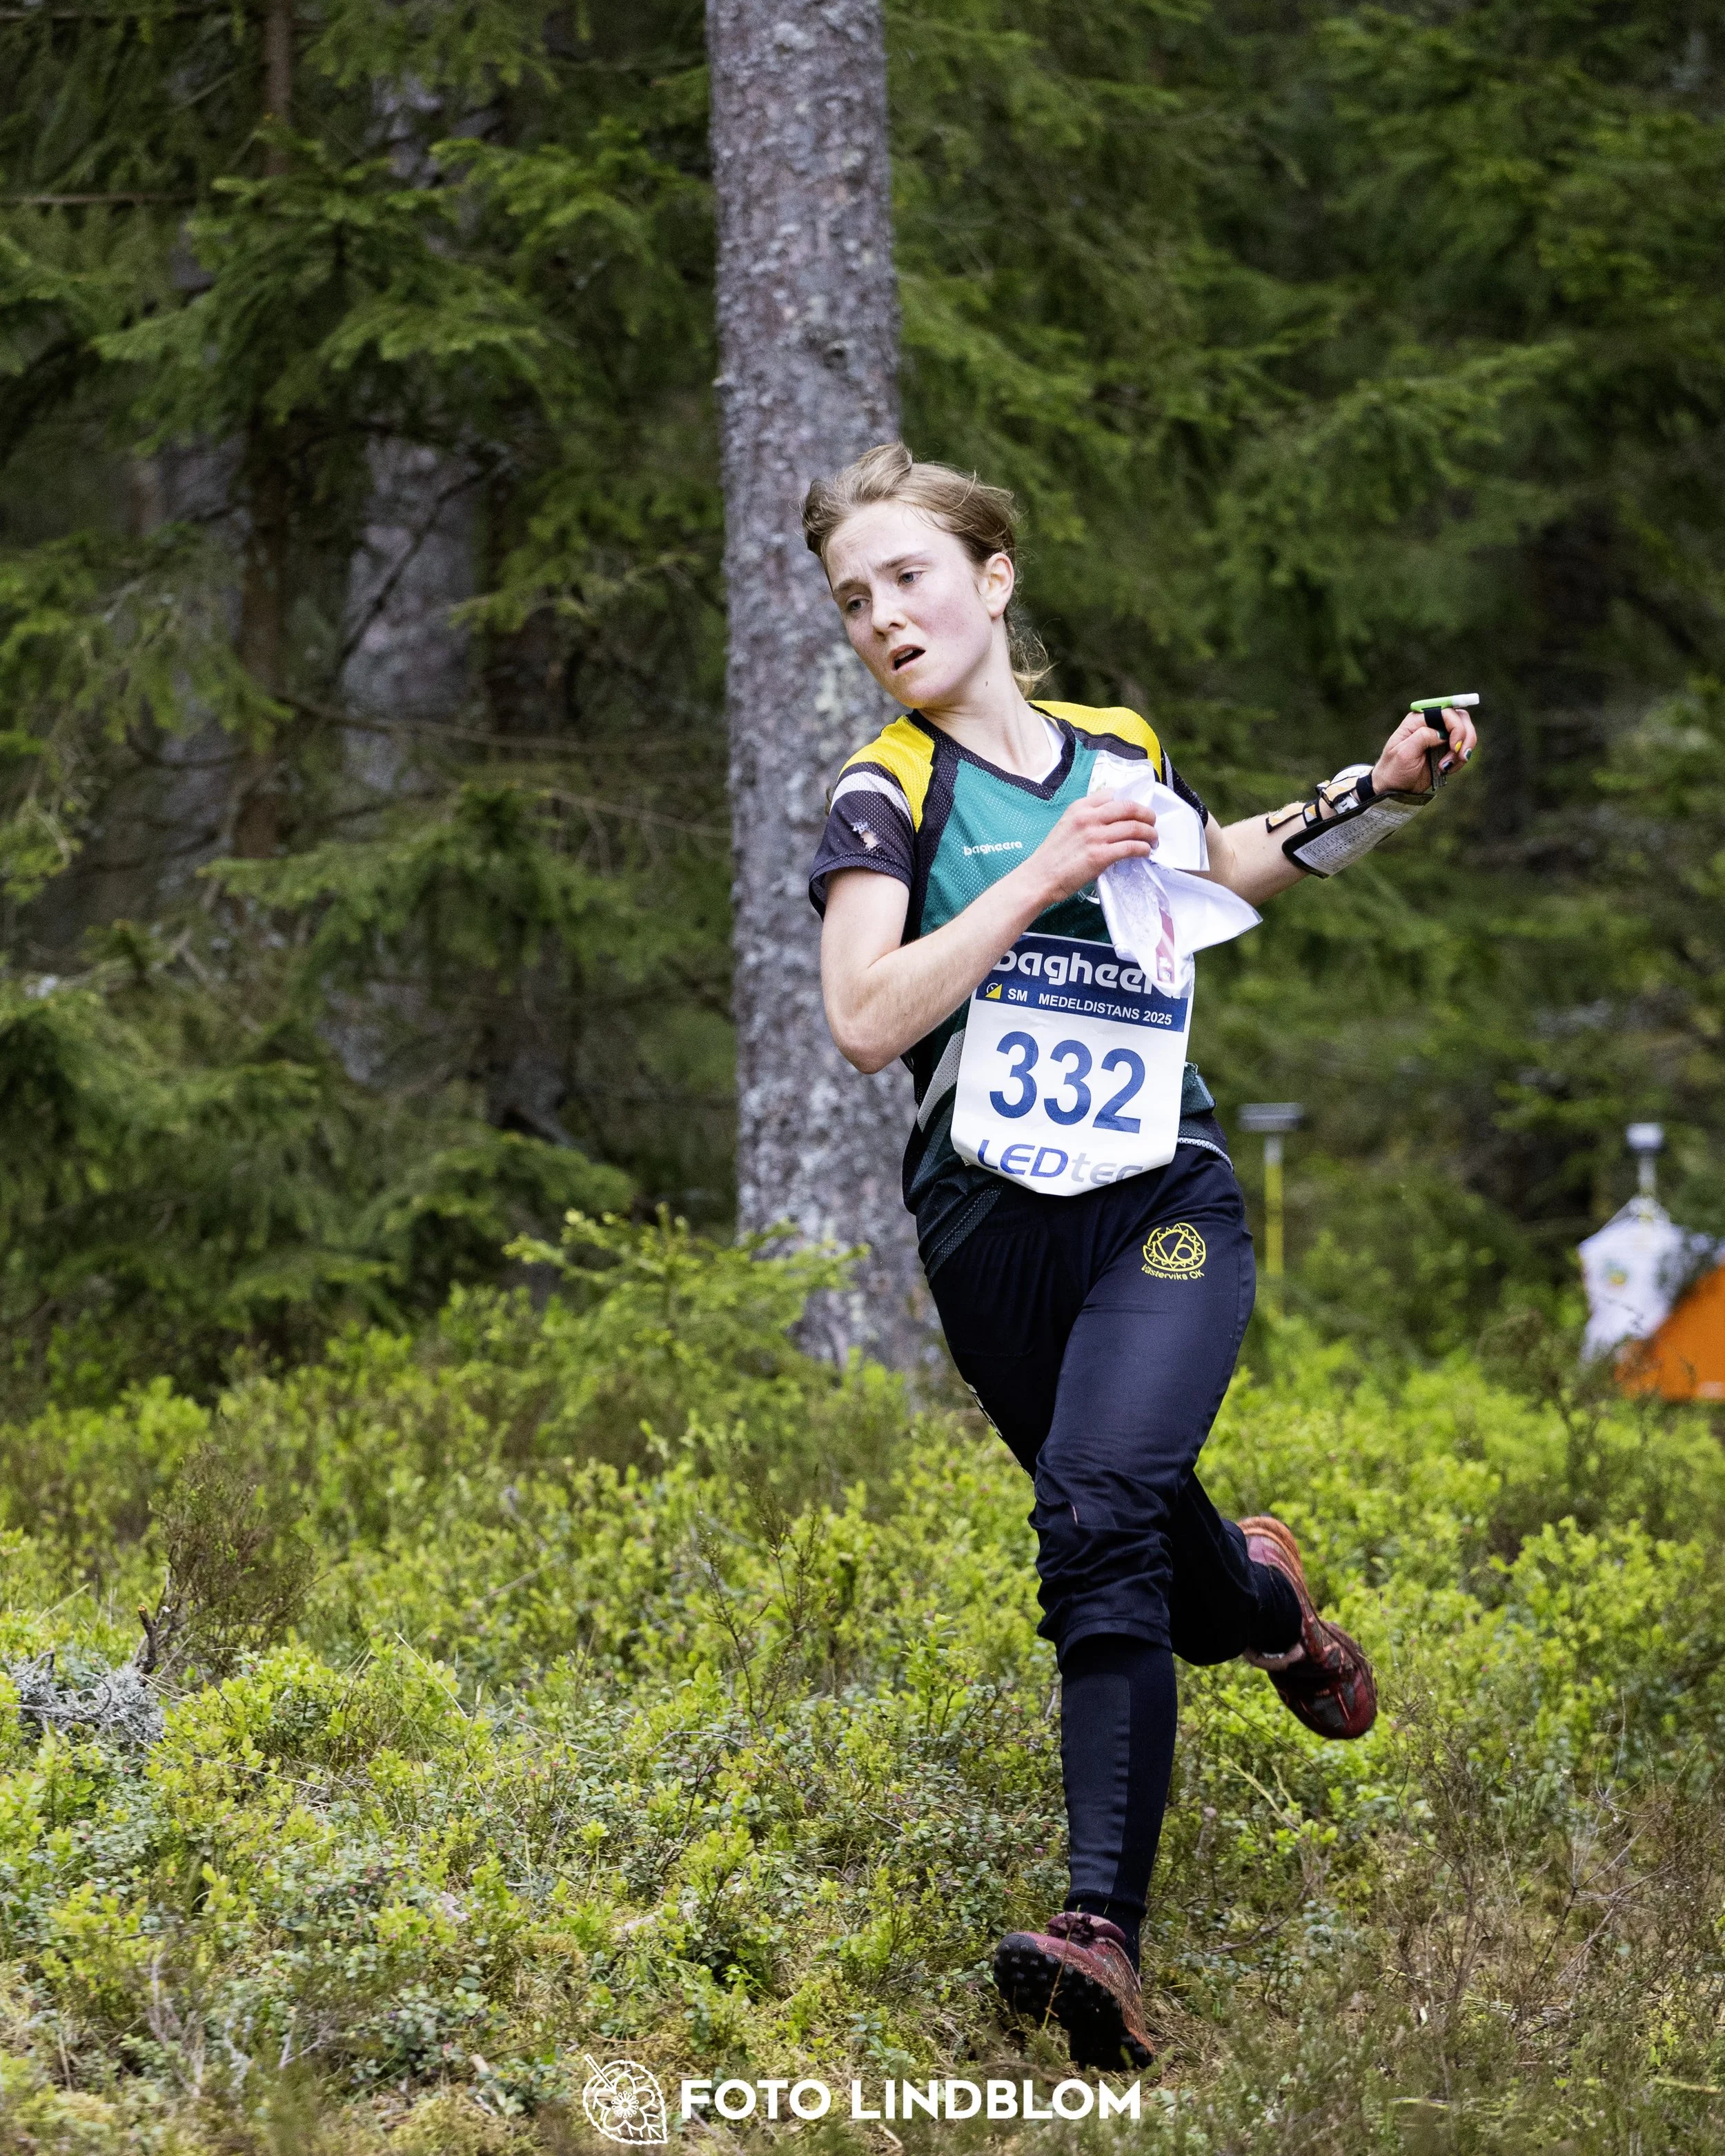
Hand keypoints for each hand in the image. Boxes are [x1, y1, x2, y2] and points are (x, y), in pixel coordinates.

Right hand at [1026, 790, 1156, 904]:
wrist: (1040, 877)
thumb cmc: (1052, 856)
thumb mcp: (1066, 825)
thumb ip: (1087, 818)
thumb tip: (1111, 819)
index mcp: (1079, 808)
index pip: (1112, 794)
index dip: (1130, 801)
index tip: (1137, 810)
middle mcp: (1089, 817)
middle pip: (1129, 808)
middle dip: (1147, 815)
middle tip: (1152, 823)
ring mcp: (1095, 836)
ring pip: (1135, 827)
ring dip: (1150, 833)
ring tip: (1152, 840)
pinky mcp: (1100, 856)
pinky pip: (1132, 847)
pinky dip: (1143, 848)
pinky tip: (1145, 852)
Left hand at [1371, 705, 1477, 794]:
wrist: (1394, 789)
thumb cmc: (1393, 769)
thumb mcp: (1404, 753)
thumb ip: (1422, 737)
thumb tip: (1442, 733)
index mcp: (1417, 720)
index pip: (1446, 711)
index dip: (1456, 725)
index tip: (1455, 746)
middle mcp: (1430, 724)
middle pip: (1461, 718)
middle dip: (1465, 737)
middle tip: (1460, 756)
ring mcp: (1440, 736)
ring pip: (1466, 733)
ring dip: (1463, 751)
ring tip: (1446, 767)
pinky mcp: (1446, 749)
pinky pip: (1463, 748)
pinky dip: (1460, 760)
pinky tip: (1446, 770)